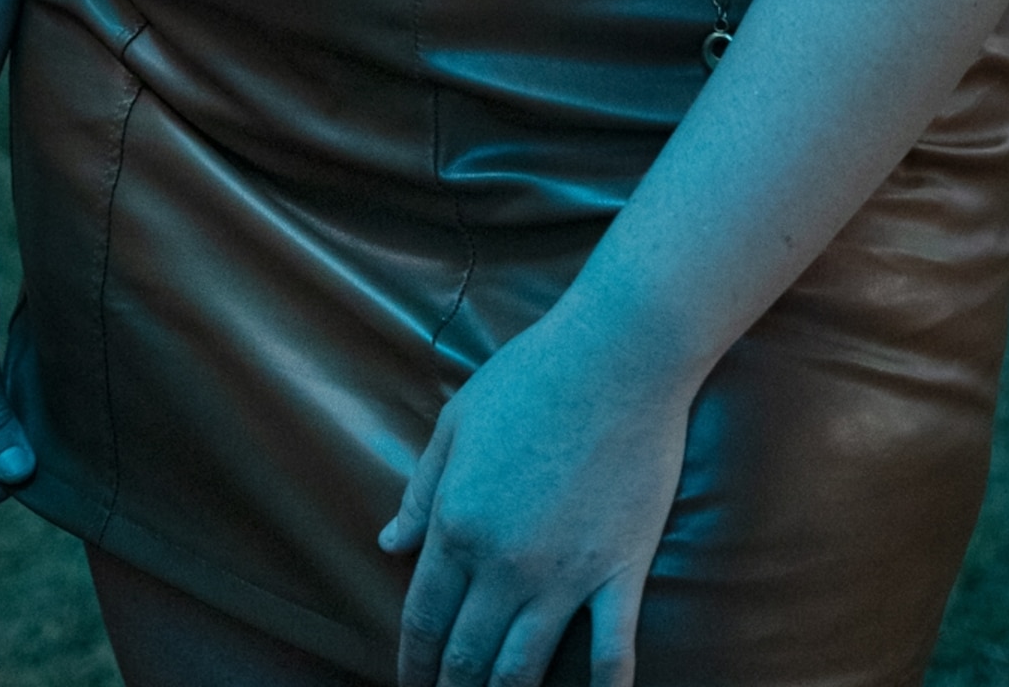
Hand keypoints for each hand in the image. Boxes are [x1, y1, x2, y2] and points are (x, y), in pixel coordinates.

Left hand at [379, 307, 697, 686]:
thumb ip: (420, 492)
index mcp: (457, 525)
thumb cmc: (532, 375)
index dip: (412, 663)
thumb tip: (388, 544)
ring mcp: (565, 575)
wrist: (619, 354)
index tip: (410, 686)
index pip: (423, 618)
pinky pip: (610, 652)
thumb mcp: (456, 423)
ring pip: (523, 667)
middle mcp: (504, 564)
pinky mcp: (620, 570)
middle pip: (468, 654)